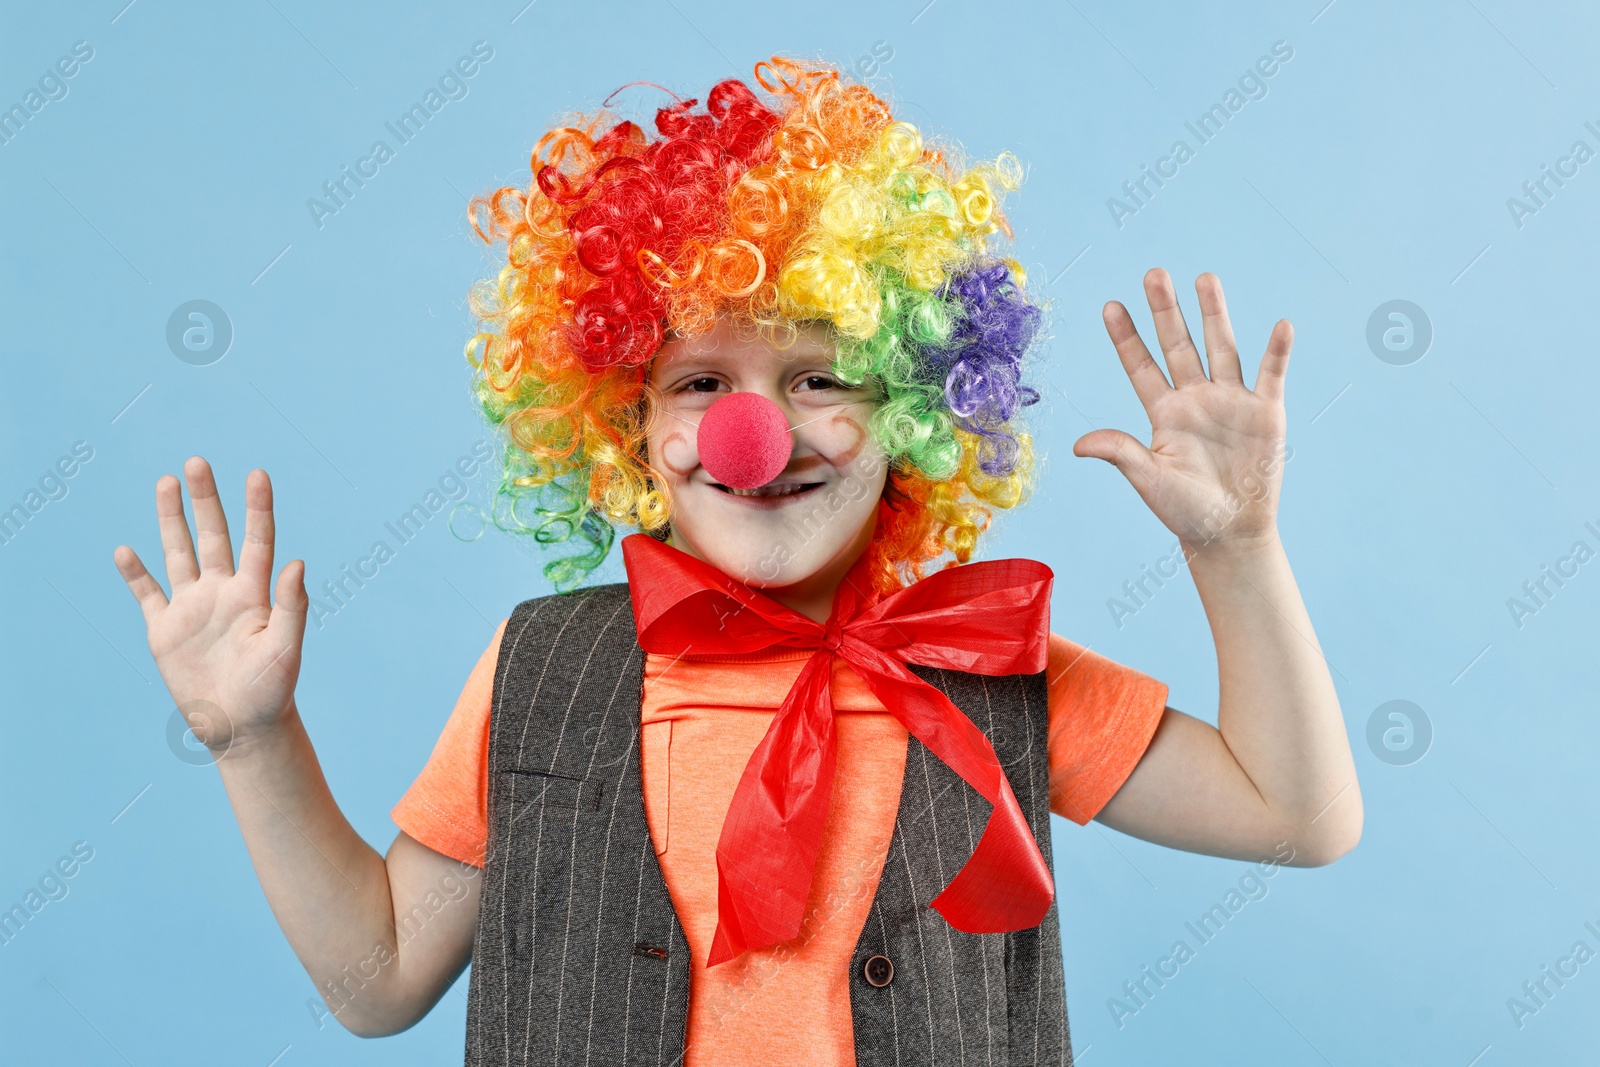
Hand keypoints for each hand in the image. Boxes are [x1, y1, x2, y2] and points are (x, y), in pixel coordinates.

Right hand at [113, 458, 307, 755]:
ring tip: (165, 482)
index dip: (257, 508)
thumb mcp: (286, 649)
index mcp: (254, 594)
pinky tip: (125, 550)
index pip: (257, 540)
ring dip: (171, 520)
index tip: (257, 473)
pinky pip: (147, 595)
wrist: (242, 728)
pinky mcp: (165, 630)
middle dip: (205, 500)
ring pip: (178, 553)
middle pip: (213, 535)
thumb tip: (298, 562)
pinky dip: (135, 574)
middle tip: (196, 462)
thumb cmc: (272, 691)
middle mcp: (223, 592)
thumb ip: (291, 606)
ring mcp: (192, 608)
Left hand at [1073, 269, 1290, 554]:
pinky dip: (1278, 351)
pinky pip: (1272, 374)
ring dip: (1214, 314)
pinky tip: (1281, 326)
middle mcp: (1195, 398)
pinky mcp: (1266, 412)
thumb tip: (1079, 444)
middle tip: (1155, 273)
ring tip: (1205, 278)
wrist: (1230, 534)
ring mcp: (1231, 401)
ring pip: (1221, 347)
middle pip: (1178, 345)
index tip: (1110, 305)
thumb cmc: (1186, 511)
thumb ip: (1120, 453)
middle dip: (1167, 311)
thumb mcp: (1149, 480)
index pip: (1141, 366)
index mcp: (1164, 413)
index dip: (1126, 337)